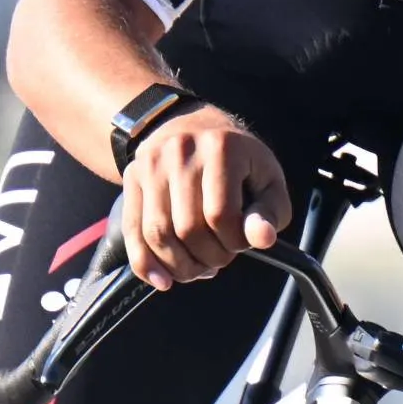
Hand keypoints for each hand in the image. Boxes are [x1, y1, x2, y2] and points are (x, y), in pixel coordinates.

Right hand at [118, 110, 291, 288]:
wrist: (189, 122)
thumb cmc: (235, 157)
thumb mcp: (266, 176)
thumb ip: (270, 210)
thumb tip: (261, 238)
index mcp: (220, 148)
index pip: (221, 215)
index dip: (234, 242)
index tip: (241, 243)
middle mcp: (180, 152)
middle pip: (188, 228)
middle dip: (208, 257)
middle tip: (220, 258)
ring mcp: (151, 166)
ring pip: (158, 234)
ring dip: (180, 265)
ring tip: (197, 268)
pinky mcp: (132, 179)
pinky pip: (133, 231)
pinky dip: (146, 263)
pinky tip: (163, 281)